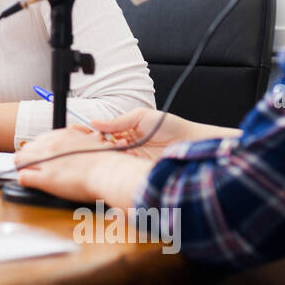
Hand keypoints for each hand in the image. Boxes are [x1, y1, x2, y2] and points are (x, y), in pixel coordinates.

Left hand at [13, 126, 153, 207]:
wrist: (110, 172)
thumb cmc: (108, 161)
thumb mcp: (94, 142)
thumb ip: (85, 140)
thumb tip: (90, 139)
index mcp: (64, 135)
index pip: (40, 139)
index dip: (39, 149)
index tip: (41, 156)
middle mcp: (52, 145)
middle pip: (27, 147)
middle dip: (28, 157)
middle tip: (32, 167)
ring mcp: (47, 161)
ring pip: (19, 159)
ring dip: (22, 166)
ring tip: (28, 173)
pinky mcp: (46, 178)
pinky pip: (23, 177)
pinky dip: (25, 180)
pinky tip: (30, 182)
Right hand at [89, 108, 203, 160]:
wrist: (189, 140)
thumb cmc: (169, 125)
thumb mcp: (141, 116)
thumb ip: (118, 121)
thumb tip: (94, 122)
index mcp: (126, 130)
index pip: (105, 134)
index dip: (99, 135)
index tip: (99, 134)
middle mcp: (127, 144)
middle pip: (107, 147)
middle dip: (105, 145)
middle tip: (112, 141)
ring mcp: (133, 157)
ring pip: (114, 158)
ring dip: (115, 154)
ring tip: (123, 146)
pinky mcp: (138, 168)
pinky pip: (125, 168)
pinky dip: (123, 163)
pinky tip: (129, 156)